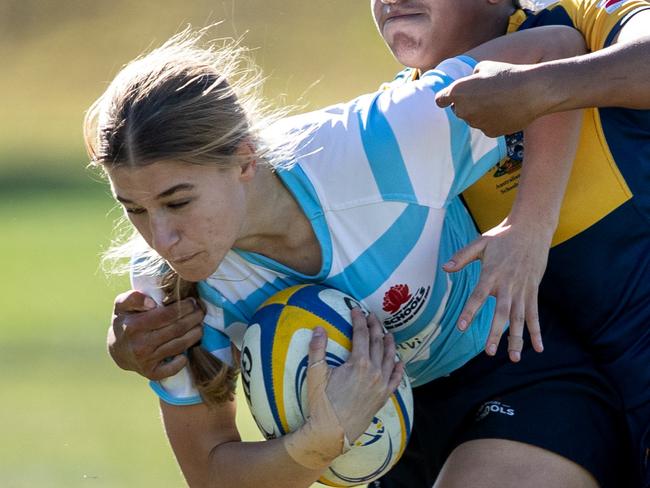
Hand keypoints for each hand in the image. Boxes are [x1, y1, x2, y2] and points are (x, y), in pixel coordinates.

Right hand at [109, 290, 203, 379]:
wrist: (116, 350)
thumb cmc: (125, 322)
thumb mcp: (122, 305)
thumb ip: (133, 298)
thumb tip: (152, 303)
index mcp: (134, 326)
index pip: (168, 315)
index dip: (184, 307)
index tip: (193, 301)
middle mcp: (141, 344)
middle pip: (177, 329)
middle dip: (194, 318)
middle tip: (201, 312)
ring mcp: (146, 360)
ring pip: (179, 345)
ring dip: (195, 335)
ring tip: (200, 326)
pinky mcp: (150, 372)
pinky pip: (171, 369)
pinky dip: (181, 362)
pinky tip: (187, 353)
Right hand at [309, 310, 403, 442]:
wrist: (332, 432)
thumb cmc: (322, 403)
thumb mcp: (316, 374)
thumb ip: (317, 348)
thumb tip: (319, 328)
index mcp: (359, 363)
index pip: (361, 335)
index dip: (359, 320)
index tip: (356, 310)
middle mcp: (374, 372)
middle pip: (378, 343)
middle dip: (375, 327)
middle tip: (372, 316)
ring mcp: (381, 385)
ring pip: (390, 359)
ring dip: (389, 344)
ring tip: (388, 334)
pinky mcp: (383, 397)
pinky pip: (396, 380)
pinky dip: (399, 369)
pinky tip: (400, 362)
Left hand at [435, 61, 543, 136]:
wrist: (531, 91)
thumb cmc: (508, 75)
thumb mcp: (485, 66)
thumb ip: (471, 77)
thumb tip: (469, 82)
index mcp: (457, 91)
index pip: (440, 100)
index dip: (445, 98)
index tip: (450, 97)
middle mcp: (463, 110)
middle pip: (458, 110)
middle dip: (466, 104)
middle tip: (483, 95)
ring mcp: (475, 123)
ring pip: (473, 119)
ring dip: (479, 112)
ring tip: (498, 101)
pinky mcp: (489, 132)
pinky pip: (485, 126)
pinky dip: (491, 121)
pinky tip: (505, 111)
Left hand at [442, 218, 550, 361]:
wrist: (532, 228)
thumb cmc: (503, 236)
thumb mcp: (480, 243)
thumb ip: (462, 256)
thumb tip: (444, 268)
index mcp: (492, 273)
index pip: (478, 296)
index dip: (469, 312)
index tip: (461, 327)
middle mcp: (508, 284)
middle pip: (501, 313)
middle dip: (496, 333)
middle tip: (489, 352)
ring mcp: (522, 289)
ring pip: (520, 318)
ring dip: (517, 338)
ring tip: (513, 358)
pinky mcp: (533, 290)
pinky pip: (534, 314)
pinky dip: (536, 331)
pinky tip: (538, 348)